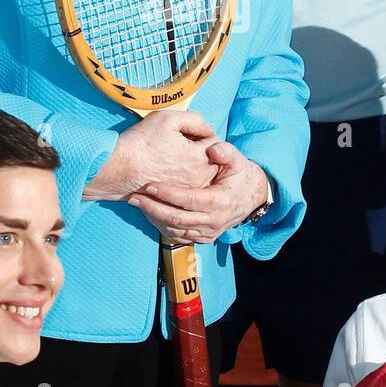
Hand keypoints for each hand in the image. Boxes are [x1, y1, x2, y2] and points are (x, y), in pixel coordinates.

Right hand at [84, 109, 217, 201]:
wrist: (119, 168)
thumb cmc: (142, 142)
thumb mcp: (169, 118)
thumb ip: (195, 120)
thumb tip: (207, 128)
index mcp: (200, 157)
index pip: (215, 142)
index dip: (203, 133)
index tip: (189, 133)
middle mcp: (198, 177)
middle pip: (212, 161)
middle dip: (203, 152)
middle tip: (184, 145)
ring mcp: (187, 191)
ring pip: (202, 176)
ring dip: (196, 166)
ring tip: (177, 158)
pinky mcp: (176, 199)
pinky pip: (189, 188)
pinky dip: (185, 180)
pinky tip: (170, 171)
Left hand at [129, 140, 268, 242]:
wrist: (251, 196)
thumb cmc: (239, 174)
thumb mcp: (237, 160)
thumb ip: (226, 152)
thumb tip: (213, 149)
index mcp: (220, 201)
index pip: (189, 200)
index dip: (168, 193)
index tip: (149, 184)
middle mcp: (214, 221)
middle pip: (177, 218)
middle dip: (153, 208)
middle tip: (134, 197)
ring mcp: (208, 232)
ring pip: (175, 230)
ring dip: (154, 218)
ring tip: (137, 204)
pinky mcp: (203, 238)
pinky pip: (178, 236)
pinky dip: (161, 227)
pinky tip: (148, 214)